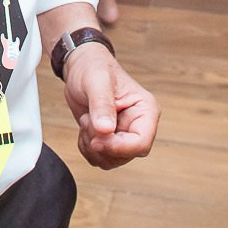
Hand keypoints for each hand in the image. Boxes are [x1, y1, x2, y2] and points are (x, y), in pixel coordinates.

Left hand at [61, 44, 159, 169]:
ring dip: (92, 146)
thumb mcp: (96, 81)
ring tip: (87, 121)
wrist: (81, 67)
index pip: (141, 143)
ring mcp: (125, 134)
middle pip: (125, 155)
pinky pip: (100, 158)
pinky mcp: (111, 140)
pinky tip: (85, 128)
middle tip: (88, 121)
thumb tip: (105, 129)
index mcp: (146, 110)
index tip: (97, 140)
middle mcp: (139, 125)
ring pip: (112, 160)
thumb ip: (102, 104)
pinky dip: (87, 148)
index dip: (118, 147)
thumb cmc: (93, 67)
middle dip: (102, 144)